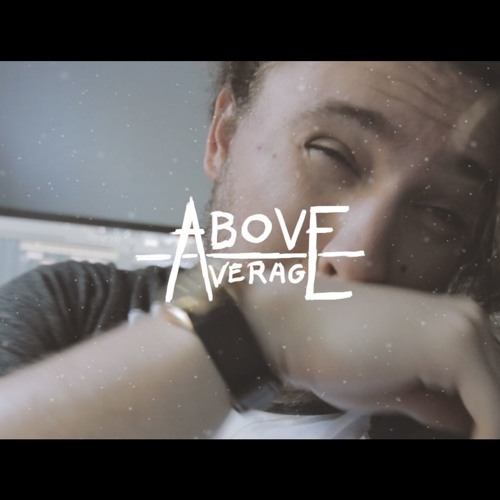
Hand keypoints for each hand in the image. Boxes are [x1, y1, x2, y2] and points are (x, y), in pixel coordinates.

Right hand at [238, 277, 499, 437]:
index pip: (491, 391)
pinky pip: (493, 412)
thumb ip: (434, 404)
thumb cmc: (331, 353)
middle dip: (487, 426)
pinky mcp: (453, 344)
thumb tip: (464, 421)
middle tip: (466, 441)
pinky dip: (486, 436)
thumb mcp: (391, 390)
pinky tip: (469, 445)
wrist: (290, 324)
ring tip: (467, 443)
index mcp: (453, 326)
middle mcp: (467, 320)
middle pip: (498, 391)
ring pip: (499, 400)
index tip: (468, 440)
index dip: (486, 426)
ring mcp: (464, 328)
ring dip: (488, 430)